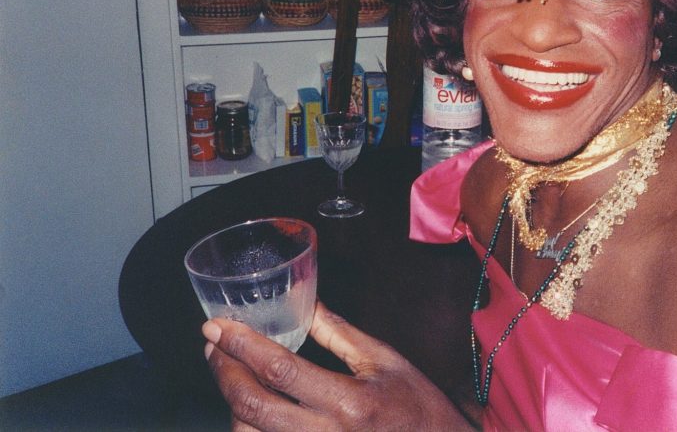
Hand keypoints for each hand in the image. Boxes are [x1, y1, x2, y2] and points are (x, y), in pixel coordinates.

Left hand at [204, 300, 474, 431]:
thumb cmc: (417, 407)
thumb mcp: (384, 361)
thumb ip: (339, 334)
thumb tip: (304, 303)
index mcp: (348, 402)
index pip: (280, 370)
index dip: (242, 346)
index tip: (217, 326)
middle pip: (253, 407)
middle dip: (224, 373)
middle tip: (214, 347)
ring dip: (232, 404)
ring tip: (231, 374)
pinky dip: (250, 428)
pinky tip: (251, 407)